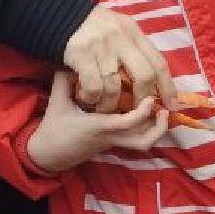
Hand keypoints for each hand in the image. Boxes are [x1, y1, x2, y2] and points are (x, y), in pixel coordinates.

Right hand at [26, 71, 171, 175]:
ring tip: (161, 110)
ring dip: (155, 129)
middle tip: (164, 109)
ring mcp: (114, 142)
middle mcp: (111, 137)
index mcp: (98, 127)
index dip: (142, 112)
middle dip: (158, 129)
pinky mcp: (114, 143)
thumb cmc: (54, 127)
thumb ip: (64, 80)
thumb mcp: (57, 101)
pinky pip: (136, 138)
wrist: (50, 154)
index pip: (126, 124)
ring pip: (142, 143)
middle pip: (142, 142)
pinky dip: (146, 127)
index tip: (150, 98)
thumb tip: (71, 59)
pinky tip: (148, 111)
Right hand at [63, 5, 176, 109]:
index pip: (159, 62)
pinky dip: (92, 98)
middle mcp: (120, 37)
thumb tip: (153, 79)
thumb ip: (133, 48)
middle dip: (143, 98)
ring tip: (105, 108)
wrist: (56, 13)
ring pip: (115, 87)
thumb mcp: (117, 29)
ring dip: (110, 104)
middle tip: (138, 110)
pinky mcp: (81, 55)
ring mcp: (100, 46)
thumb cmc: (91, 27)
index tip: (173, 105)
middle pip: (144, 76)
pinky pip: (94, 87)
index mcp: (133, 31)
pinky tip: (88, 99)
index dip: (168, 87)